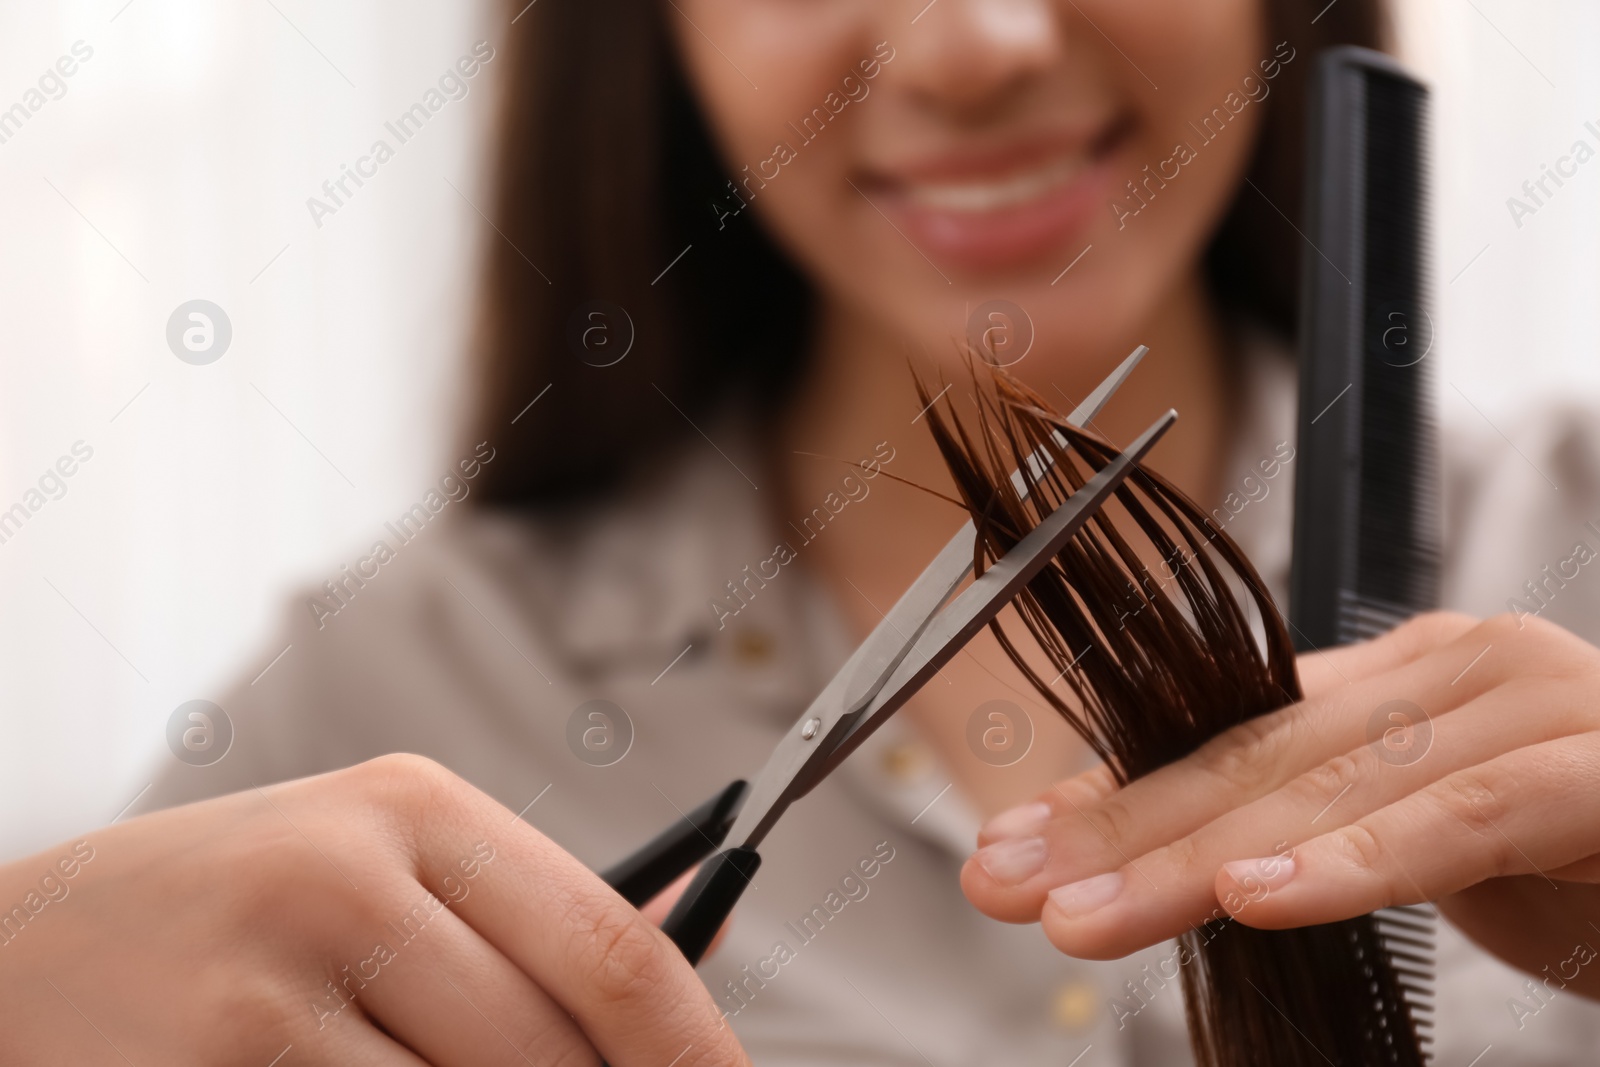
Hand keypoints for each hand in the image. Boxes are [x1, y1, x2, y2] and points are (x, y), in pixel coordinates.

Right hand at [0, 754, 747, 1065]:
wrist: (23, 951)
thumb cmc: (233, 916)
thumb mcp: (381, 867)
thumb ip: (534, 909)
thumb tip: (707, 928)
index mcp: (414, 805)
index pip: (613, 948)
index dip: (694, 1048)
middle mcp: (347, 874)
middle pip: (554, 1051)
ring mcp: (269, 981)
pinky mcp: (217, 1063)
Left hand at [962, 612, 1599, 999]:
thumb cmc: (1595, 858)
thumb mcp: (1428, 841)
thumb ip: (1325, 823)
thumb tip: (1190, 855)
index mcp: (1409, 680)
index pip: (1229, 737)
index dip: (1114, 791)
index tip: (1007, 848)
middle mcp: (1460, 671)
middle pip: (1256, 758)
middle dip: (1120, 828)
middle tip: (1006, 883)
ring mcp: (1535, 706)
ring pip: (1333, 787)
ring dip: (1197, 859)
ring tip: (1084, 915)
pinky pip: (1462, 818)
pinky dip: (1358, 861)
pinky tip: (1260, 901)